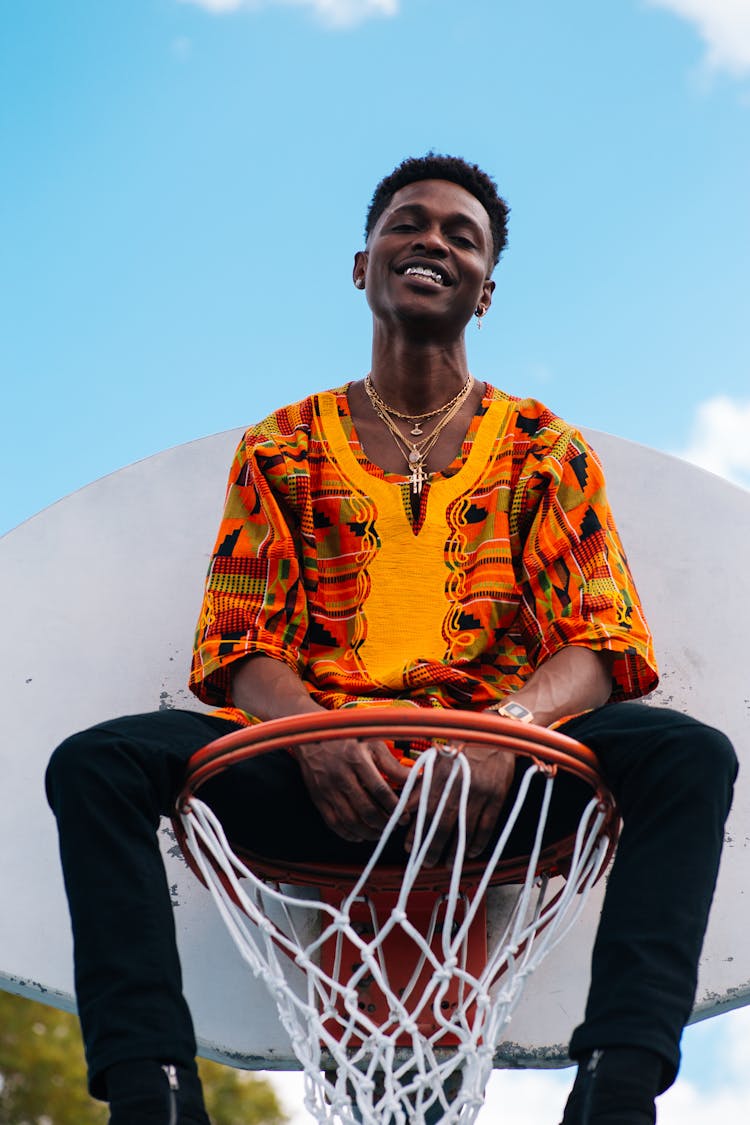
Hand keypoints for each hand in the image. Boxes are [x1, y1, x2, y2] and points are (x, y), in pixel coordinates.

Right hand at [296, 738, 411, 842]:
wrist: (311, 734)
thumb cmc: (347, 738)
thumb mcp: (371, 743)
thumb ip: (391, 764)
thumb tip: (414, 779)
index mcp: (356, 760)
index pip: (380, 790)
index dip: (395, 806)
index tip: (404, 814)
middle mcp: (340, 776)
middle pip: (366, 809)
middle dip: (384, 823)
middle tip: (395, 825)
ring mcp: (327, 788)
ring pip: (350, 820)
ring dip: (369, 831)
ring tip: (381, 832)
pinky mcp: (318, 797)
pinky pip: (333, 822)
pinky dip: (348, 833)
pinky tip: (359, 834)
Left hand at [405, 744, 515, 865]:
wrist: (496, 734)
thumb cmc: (463, 749)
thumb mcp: (439, 761)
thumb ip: (423, 783)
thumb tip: (406, 808)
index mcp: (442, 774)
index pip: (426, 809)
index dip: (416, 831)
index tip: (409, 847)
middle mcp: (460, 784)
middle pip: (443, 824)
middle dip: (432, 847)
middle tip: (425, 863)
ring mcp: (481, 792)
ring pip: (465, 829)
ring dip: (454, 850)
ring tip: (445, 864)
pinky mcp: (498, 797)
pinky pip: (487, 826)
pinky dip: (478, 842)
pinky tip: (469, 853)